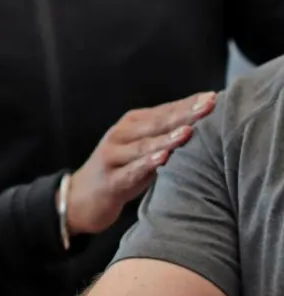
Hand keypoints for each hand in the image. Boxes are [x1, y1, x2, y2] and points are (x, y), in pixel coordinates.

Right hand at [66, 91, 215, 235]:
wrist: (81, 199)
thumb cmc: (122, 173)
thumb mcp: (142, 152)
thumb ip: (165, 139)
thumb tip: (205, 129)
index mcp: (131, 124)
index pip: (165, 110)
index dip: (189, 104)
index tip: (214, 97)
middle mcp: (121, 135)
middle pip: (157, 123)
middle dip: (185, 114)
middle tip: (209, 105)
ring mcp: (113, 157)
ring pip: (144, 145)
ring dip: (167, 138)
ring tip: (188, 130)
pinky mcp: (110, 181)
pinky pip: (131, 171)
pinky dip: (147, 164)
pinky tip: (162, 158)